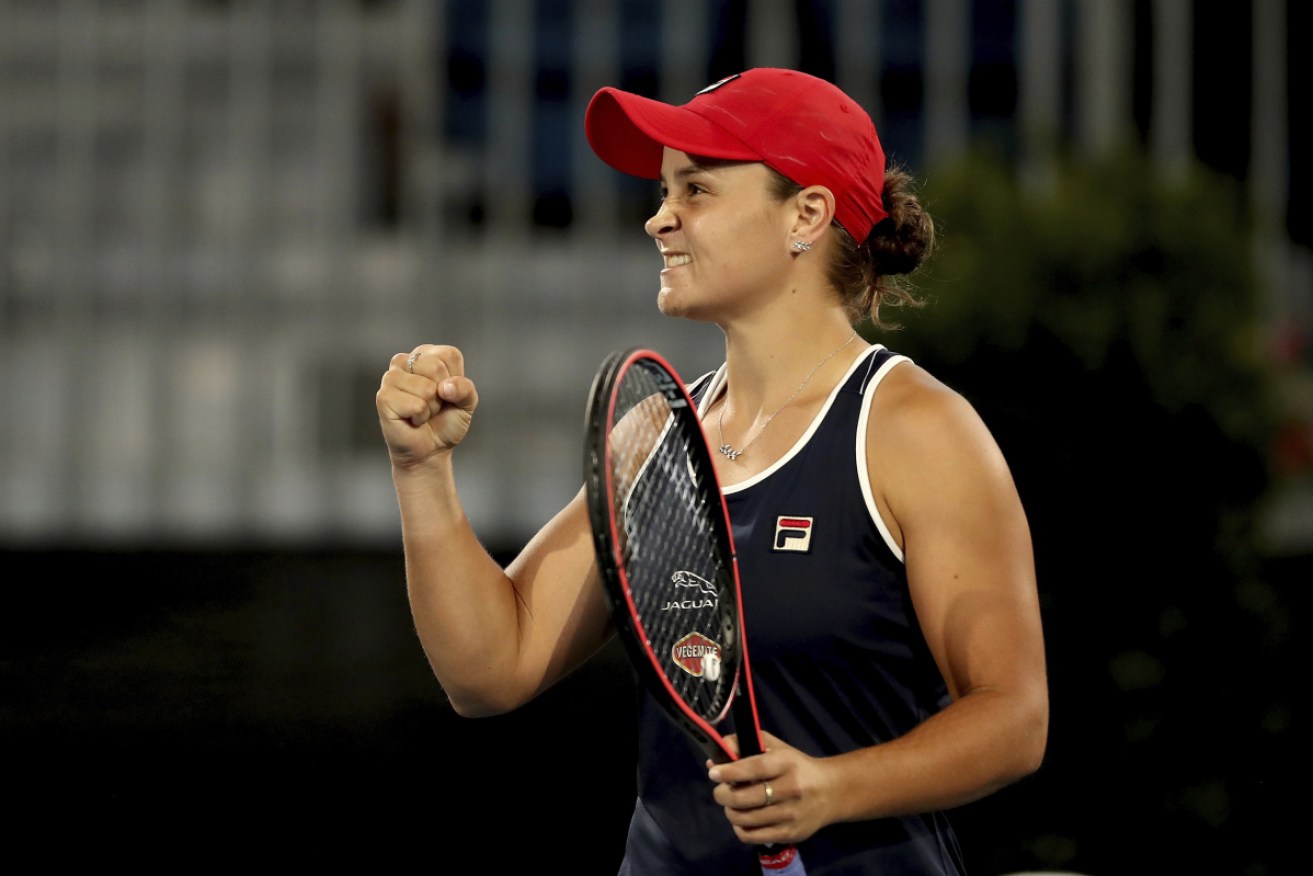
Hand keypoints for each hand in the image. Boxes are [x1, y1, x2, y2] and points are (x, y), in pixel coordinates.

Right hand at [376, 344, 478, 467]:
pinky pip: (416, 405)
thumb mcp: (466, 403)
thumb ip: (465, 388)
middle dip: (441, 394)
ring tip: (422, 412)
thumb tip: (445, 387)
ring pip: (426, 388)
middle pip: (435, 367)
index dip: (454, 380)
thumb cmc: (445, 422)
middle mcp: (404, 361)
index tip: (446, 393)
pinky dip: (420, 417)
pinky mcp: (383, 397)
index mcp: (425, 355)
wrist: (431, 450)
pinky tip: (412, 419)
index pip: (449, 356)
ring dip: (430, 407)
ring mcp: (390, 378)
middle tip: (432, 405)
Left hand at [707, 731, 835, 846]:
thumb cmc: (797, 767)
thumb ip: (746, 745)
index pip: (754, 768)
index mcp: (786, 763)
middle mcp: (790, 789)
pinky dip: (739, 828)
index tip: (713, 773)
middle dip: (722, 794)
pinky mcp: (789, 834)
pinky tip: (743, 818)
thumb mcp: (776, 749)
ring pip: (744, 819)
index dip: (730, 771)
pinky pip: (751, 836)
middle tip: (721, 790)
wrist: (831, 792)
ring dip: (730, 811)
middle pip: (744, 798)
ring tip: (732, 804)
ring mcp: (790, 815)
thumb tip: (716, 758)